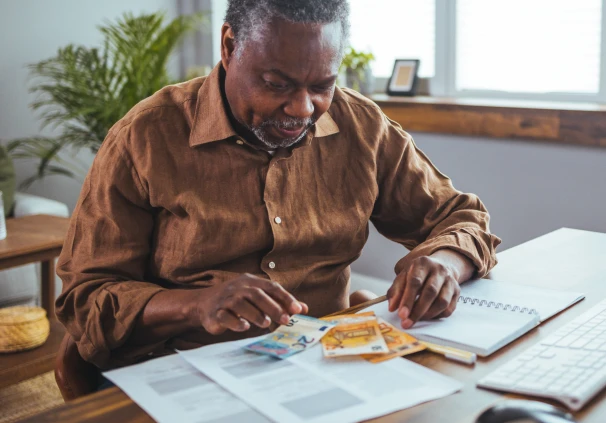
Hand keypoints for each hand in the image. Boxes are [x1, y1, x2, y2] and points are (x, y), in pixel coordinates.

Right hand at [193, 273, 307, 334]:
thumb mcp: (257, 297)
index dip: (285, 297)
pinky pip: (225, 316)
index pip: (271, 287)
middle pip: (257, 294)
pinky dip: (235, 321)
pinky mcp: (215, 313)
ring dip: (255, 314)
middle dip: (273, 307)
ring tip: (266, 324)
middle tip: (285, 319)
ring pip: (240, 303)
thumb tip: (303, 308)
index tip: (298, 309)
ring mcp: (225, 300)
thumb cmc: (236, 300)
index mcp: (250, 281)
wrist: (203, 303)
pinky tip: (244, 327)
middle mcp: (238, 288)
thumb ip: (279, 302)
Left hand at [387, 250, 472, 328]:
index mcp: (423, 263)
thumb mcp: (403, 277)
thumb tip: (392, 308)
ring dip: (428, 314)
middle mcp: (439, 270)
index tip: (401, 314)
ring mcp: (450, 280)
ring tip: (416, 320)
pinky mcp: (457, 291)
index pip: (416, 282)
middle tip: (407, 323)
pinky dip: (437, 316)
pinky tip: (427, 317)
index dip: (408, 299)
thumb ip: (396, 291)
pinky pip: (449, 308)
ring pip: (442, 301)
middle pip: (430, 292)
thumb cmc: (417, 274)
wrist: (438, 267)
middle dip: (417, 310)